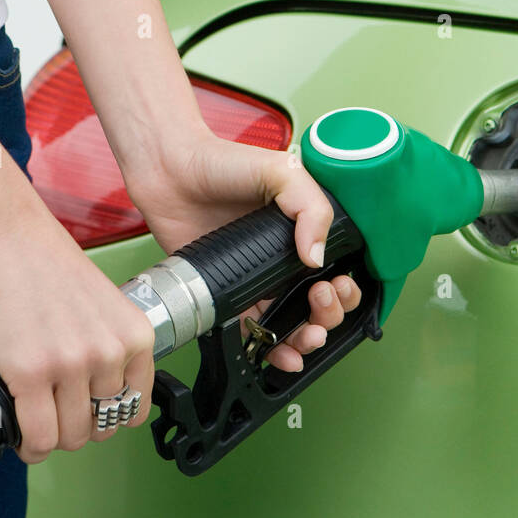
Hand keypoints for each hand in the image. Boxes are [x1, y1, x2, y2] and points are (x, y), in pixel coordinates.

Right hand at [0, 178, 155, 463]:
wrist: (10, 239)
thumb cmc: (51, 267)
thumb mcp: (107, 306)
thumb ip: (113, 348)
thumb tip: (104, 401)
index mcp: (136, 335)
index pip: (135, 407)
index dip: (108, 416)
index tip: (90, 411)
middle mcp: (110, 352)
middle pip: (101, 426)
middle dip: (77, 425)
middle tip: (56, 409)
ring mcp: (71, 364)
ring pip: (70, 437)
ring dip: (51, 435)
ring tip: (37, 417)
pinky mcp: (29, 373)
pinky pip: (39, 437)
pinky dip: (30, 445)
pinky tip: (21, 432)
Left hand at [122, 128, 362, 371]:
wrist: (171, 171)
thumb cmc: (222, 162)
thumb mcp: (280, 171)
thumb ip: (311, 207)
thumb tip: (319, 257)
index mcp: (303, 229)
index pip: (339, 268)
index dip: (346, 286)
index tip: (338, 284)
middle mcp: (283, 257)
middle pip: (322, 302)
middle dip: (332, 313)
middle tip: (320, 299)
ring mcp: (257, 279)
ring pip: (294, 324)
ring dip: (309, 338)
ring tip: (308, 333)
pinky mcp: (229, 295)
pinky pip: (256, 333)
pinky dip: (274, 352)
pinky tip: (283, 355)